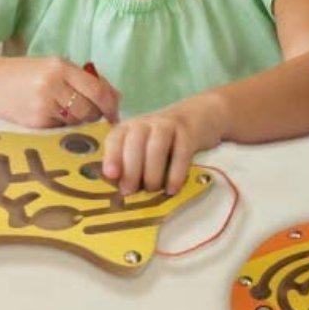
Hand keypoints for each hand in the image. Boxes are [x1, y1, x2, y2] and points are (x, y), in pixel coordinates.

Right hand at [0, 56, 119, 128]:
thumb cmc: (27, 74)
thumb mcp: (55, 67)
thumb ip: (84, 79)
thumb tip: (116, 97)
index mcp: (60, 67)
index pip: (96, 89)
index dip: (110, 103)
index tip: (115, 113)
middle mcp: (52, 85)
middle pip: (89, 108)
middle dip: (95, 115)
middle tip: (93, 116)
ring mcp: (42, 105)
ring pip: (76, 121)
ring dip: (80, 122)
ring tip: (68, 114)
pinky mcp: (34, 123)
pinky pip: (60, 129)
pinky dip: (62, 126)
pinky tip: (52, 117)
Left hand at [101, 94, 225, 195]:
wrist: (197, 118)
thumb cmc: (163, 144)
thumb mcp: (143, 152)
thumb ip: (129, 167)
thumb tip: (119, 189)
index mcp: (130, 128)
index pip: (116, 137)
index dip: (112, 156)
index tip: (110, 175)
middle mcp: (146, 123)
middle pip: (134, 141)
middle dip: (131, 168)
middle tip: (130, 191)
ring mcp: (168, 125)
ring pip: (156, 146)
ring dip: (152, 172)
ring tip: (153, 189)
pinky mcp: (188, 132)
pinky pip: (181, 152)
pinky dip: (176, 173)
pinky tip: (172, 188)